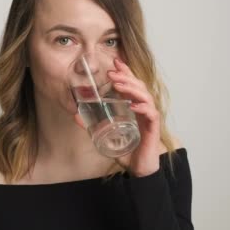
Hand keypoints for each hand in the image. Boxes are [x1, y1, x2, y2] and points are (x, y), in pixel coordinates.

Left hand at [73, 58, 160, 176]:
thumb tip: (76, 116)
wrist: (139, 168)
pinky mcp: (153, 128)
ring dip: (132, 89)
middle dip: (125, 77)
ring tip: (118, 85)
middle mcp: (143, 108)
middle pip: (138, 86)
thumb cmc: (127, 149)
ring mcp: (149, 117)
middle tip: (112, 72)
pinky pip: (151, 114)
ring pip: (145, 96)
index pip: (132, 84)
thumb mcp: (106, 134)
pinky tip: (133, 106)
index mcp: (134, 106)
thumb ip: (93, 124)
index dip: (125, 72)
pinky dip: (143, 108)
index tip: (115, 61)